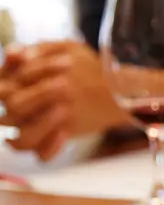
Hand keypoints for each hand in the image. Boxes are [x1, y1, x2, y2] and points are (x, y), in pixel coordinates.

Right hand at [0, 40, 126, 158]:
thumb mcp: (65, 49)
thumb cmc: (81, 65)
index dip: (9, 76)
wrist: (111, 84)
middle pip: (13, 109)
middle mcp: (17, 108)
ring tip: (64, 109)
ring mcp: (32, 126)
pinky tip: (64, 132)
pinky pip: (40, 156)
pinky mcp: (50, 140)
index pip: (0, 88)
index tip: (31, 63)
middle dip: (38, 96)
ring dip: (40, 125)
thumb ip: (39, 49)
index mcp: (12, 84)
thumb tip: (14, 53)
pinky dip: (50, 147)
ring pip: (20, 141)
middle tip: (64, 85)